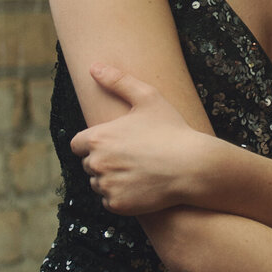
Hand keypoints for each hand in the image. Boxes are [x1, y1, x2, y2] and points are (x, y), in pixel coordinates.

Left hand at [70, 64, 209, 214]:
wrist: (193, 166)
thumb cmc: (172, 129)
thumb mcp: (148, 97)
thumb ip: (118, 81)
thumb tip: (94, 67)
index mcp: (97, 138)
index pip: (78, 144)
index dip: (94, 143)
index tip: (114, 143)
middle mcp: (97, 163)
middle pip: (89, 165)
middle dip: (104, 161)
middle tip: (131, 156)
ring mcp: (106, 186)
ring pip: (98, 184)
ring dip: (111, 179)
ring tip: (137, 171)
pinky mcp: (118, 204)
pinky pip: (110, 201)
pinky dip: (121, 197)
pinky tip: (140, 186)